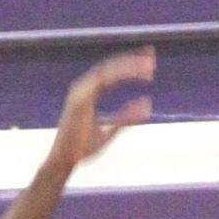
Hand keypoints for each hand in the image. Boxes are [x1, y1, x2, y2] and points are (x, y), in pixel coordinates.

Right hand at [49, 50, 155, 173]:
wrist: (65, 160)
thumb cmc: (84, 148)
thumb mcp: (111, 130)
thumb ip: (127, 117)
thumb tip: (147, 105)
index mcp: (90, 92)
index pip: (112, 74)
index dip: (130, 66)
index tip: (149, 62)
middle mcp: (84, 87)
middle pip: (110, 67)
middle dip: (132, 61)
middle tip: (152, 58)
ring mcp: (80, 90)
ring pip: (107, 71)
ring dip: (127, 66)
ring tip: (148, 66)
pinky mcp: (79, 97)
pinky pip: (100, 81)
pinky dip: (117, 75)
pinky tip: (133, 73)